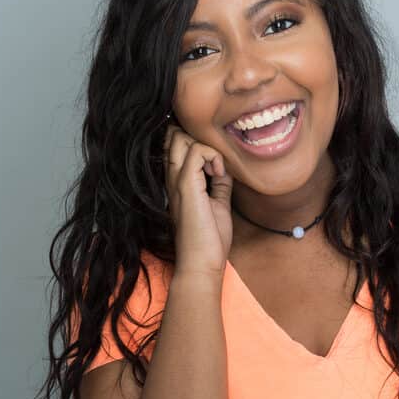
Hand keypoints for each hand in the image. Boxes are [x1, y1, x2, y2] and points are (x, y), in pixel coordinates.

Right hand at [163, 123, 233, 277]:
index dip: (194, 141)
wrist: (202, 262)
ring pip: (181, 139)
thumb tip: (225, 168)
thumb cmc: (209, 239)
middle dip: (198, 138)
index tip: (215, 160)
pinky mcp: (186, 186)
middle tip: (215, 161)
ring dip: (205, 146)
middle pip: (175, 136)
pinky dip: (213, 155)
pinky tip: (219, 173)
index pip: (175, 145)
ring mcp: (177, 181)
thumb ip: (219, 184)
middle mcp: (172, 178)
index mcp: (177, 182)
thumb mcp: (218, 204)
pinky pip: (197, 151)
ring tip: (216, 168)